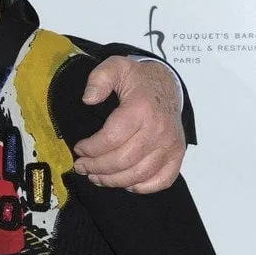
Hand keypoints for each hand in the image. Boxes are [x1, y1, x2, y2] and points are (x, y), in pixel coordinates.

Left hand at [73, 56, 186, 192]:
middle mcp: (158, 129)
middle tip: (82, 167)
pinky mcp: (177, 155)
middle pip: (123, 160)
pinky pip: (162, 180)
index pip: (111, 138)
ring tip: (96, 176)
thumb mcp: (115, 67)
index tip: (79, 148)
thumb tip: (88, 99)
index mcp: (141, 108)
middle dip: (96, 167)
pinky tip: (125, 183)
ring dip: (113, 181)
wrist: (167, 84)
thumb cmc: (137, 79)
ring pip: (139, 174)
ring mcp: (170, 145)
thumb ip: (99, 79)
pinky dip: (142, 187)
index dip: (90, 148)